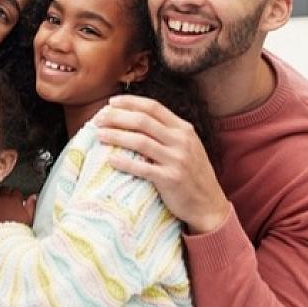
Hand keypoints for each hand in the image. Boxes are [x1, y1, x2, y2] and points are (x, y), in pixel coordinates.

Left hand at [0, 186, 36, 232]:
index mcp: (14, 200)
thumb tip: (32, 198)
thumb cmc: (15, 233)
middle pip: (4, 189)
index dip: (15, 197)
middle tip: (4, 203)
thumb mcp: (28, 220)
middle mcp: (2, 198)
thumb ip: (31, 206)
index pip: (15, 192)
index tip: (14, 202)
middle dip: (4, 194)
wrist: (0, 241)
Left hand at [93, 95, 229, 233]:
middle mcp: (181, 141)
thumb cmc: (191, 174)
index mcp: (184, 129)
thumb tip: (134, 119)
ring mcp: (177, 160)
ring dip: (116, 136)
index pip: (153, 107)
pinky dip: (125, 163)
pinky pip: (143, 168)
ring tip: (99, 135)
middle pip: (143, 121)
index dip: (130, 102)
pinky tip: (111, 159)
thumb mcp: (187, 146)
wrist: (208, 204)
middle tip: (98, 119)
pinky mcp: (171, 179)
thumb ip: (166, 132)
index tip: (110, 102)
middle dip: (117, 117)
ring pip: (140, 141)